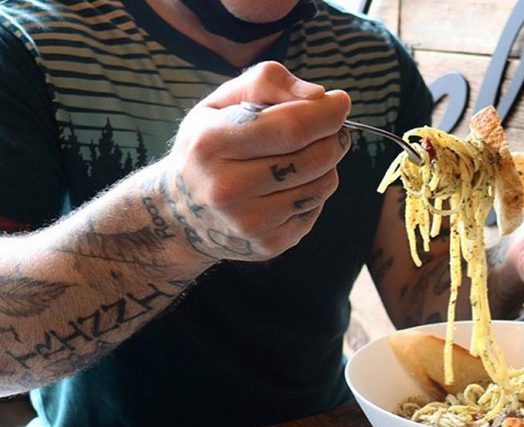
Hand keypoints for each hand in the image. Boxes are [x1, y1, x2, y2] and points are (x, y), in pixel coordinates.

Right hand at [166, 61, 351, 261]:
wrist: (180, 212)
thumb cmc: (208, 146)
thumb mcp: (220, 102)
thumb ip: (267, 82)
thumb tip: (318, 95)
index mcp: (212, 143)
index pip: (291, 127)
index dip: (326, 113)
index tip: (340, 102)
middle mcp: (227, 188)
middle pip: (313, 158)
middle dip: (334, 137)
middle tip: (330, 128)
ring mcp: (248, 222)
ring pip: (322, 185)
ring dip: (327, 164)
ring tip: (304, 156)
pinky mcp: (268, 244)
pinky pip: (315, 209)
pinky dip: (314, 192)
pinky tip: (290, 185)